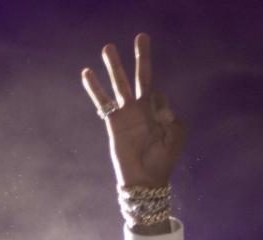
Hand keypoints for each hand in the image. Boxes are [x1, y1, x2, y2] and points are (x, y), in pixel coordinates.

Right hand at [81, 33, 184, 188]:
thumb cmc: (162, 162)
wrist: (144, 181)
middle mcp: (142, 109)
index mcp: (158, 113)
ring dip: (115, 66)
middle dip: (142, 57)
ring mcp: (126, 114)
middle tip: (142, 36)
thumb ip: (172, 120)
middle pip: (141, 77)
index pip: (158, 93)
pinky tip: (87, 73)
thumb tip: (161, 106)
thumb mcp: (174, 139)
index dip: (160, 102)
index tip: (161, 121)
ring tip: (108, 48)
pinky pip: (102, 102)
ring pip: (120, 84)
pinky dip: (95, 88)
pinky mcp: (113, 122)